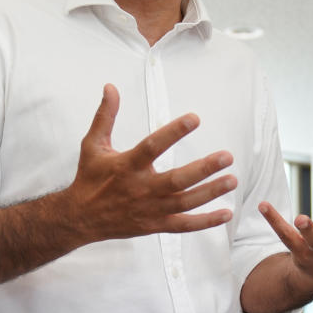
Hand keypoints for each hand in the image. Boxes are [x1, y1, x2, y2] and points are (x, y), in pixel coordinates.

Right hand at [65, 84, 236, 240]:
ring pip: (185, 202)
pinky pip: (184, 225)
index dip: (174, 132)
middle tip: (227, 156)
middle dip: (204, 169)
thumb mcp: (93, 145)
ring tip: (232, 179)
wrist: (79, 218)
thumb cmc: (89, 178)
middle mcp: (141, 188)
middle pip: (177, 180)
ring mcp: (150, 209)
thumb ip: (105, 116)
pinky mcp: (155, 225)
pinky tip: (227, 213)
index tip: (195, 118)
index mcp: (127, 166)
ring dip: (210, 192)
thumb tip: (111, 87)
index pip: (153, 147)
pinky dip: (206, 221)